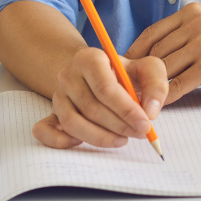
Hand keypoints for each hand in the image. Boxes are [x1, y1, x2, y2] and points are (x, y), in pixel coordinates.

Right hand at [31, 47, 167, 149]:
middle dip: (119, 125)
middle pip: (91, 107)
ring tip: (122, 139)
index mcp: (90, 58)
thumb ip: (156, 84)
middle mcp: (69, 75)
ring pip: (73, 122)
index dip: (126, 110)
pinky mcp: (51, 112)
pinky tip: (85, 142)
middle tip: (140, 133)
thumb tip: (150, 112)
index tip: (145, 124)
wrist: (101, 73)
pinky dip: (61, 142)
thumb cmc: (125, 73)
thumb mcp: (146, 69)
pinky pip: (45, 130)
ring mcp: (58, 95)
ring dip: (100, 137)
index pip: (105, 88)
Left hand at [125, 3, 200, 104]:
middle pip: (155, 52)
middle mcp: (197, 23)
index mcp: (192, 13)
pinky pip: (177, 85)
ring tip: (143, 100)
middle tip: (130, 91)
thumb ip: (177, 42)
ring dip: (151, 88)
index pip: (151, 33)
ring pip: (164, 69)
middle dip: (141, 74)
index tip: (124, 70)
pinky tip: (162, 105)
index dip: (134, 54)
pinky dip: (166, 97)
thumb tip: (139, 60)